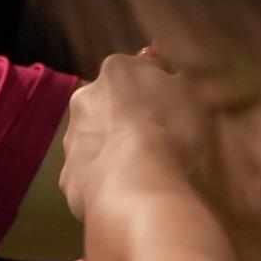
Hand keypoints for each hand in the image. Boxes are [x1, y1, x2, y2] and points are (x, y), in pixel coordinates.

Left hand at [59, 51, 202, 225]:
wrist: (134, 184)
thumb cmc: (171, 131)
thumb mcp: (193, 95)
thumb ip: (178, 82)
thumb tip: (170, 81)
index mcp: (117, 69)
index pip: (138, 70)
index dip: (158, 90)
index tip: (174, 109)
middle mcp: (85, 96)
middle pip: (109, 103)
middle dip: (128, 117)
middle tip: (158, 141)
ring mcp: (72, 138)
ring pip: (95, 138)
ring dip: (113, 149)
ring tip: (142, 172)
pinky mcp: (68, 176)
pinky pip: (90, 174)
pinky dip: (104, 180)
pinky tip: (124, 192)